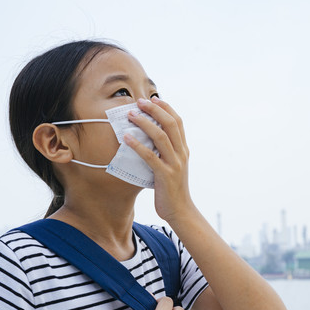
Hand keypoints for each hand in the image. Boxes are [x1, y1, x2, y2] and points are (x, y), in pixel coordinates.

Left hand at [125, 97, 195, 221]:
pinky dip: (137, 145)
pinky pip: (150, 156)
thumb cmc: (172, 189)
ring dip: (144, 123)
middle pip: (170, 124)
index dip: (166, 108)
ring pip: (161, 137)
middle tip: (139, 101)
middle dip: (155, 109)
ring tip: (131, 115)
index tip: (153, 98)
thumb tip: (149, 138)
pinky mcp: (165, 175)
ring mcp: (174, 164)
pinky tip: (126, 138)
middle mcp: (181, 154)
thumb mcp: (173, 166)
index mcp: (183, 150)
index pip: (177, 122)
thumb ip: (166, 152)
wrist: (181, 211)